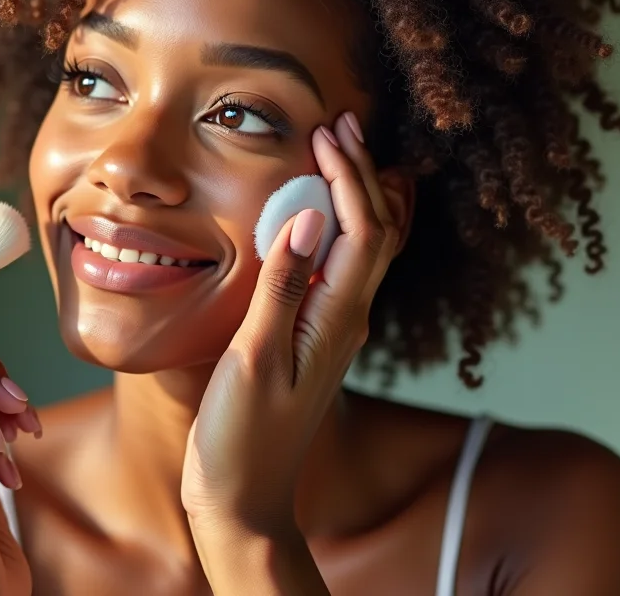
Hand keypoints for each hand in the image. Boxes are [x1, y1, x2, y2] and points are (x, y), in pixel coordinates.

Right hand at [182, 112, 400, 540]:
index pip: (364, 231)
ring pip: (363, 248)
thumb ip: (282, 288)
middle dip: (362, 172)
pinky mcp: (312, 336)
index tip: (327, 132)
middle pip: (376, 231)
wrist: (244, 496)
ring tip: (335, 152)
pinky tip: (312, 213)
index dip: (350, 176)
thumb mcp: (255, 361)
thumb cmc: (243, 437)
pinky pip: (338, 267)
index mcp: (338, 320)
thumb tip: (307, 216)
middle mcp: (347, 319)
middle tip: (340, 122)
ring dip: (354, 195)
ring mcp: (333, 328)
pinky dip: (334, 227)